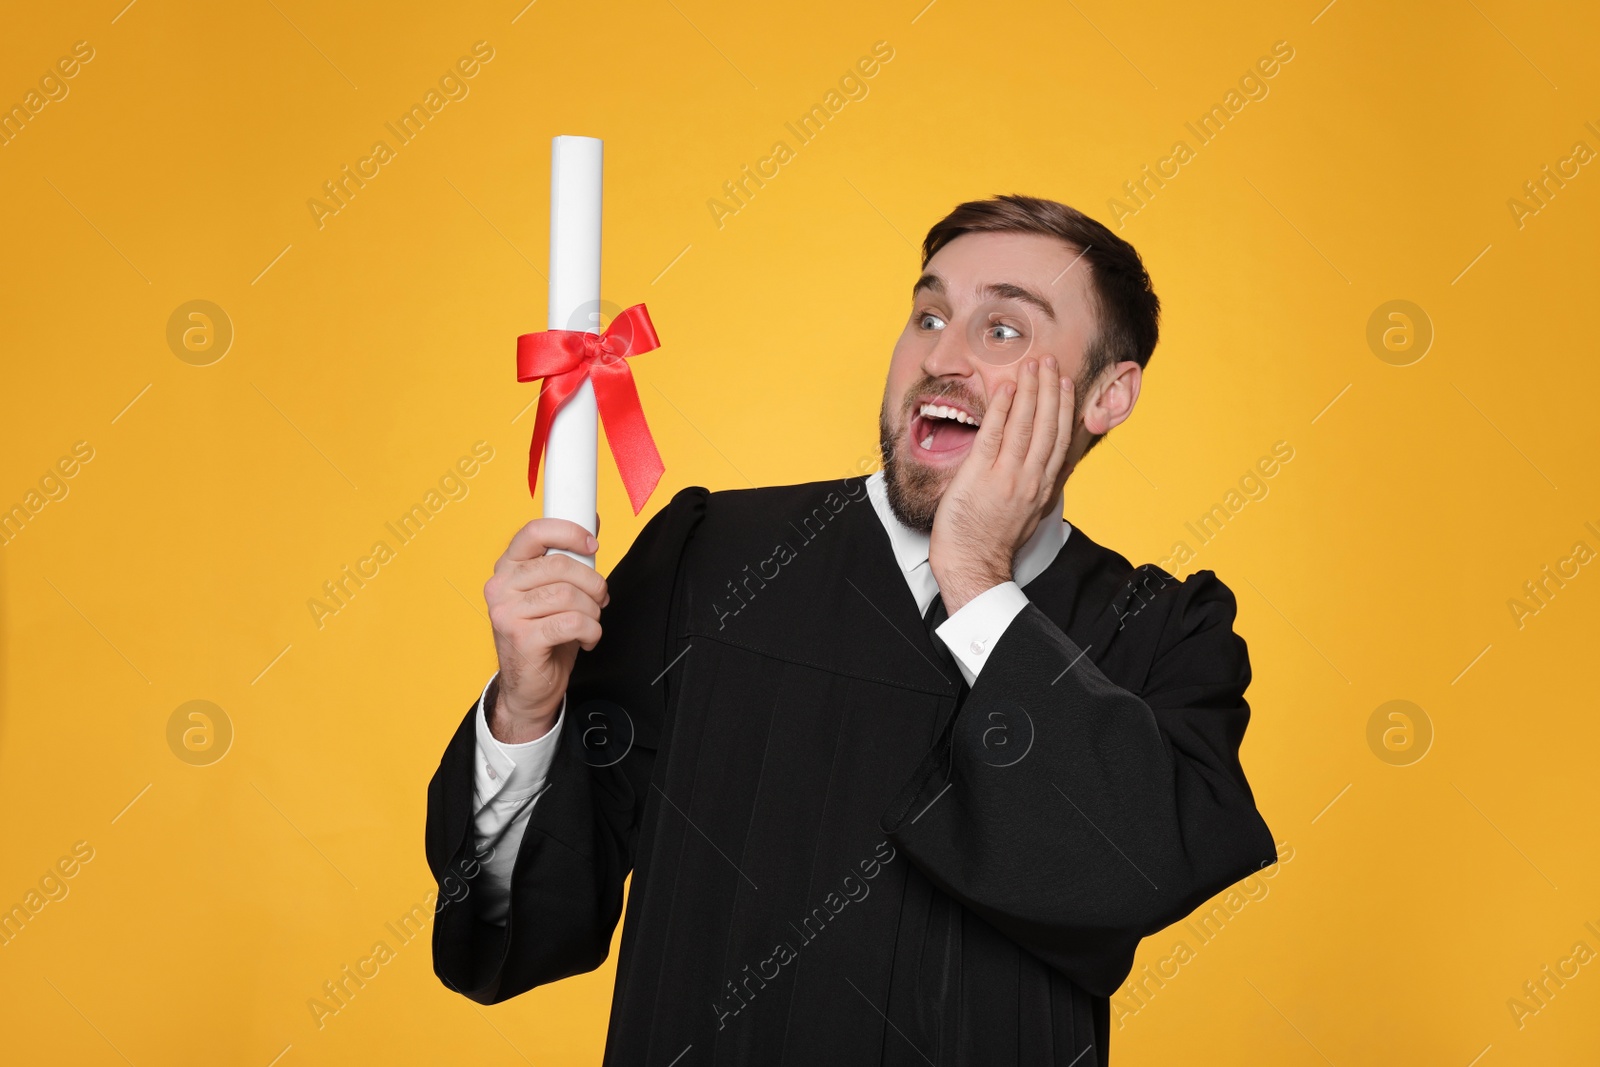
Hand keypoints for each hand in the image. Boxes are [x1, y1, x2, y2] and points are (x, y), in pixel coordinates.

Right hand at [483, 518, 609, 742]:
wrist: (529, 687)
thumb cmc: (544, 635)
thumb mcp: (553, 592)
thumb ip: (566, 560)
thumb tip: (592, 521)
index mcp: (507, 568)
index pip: (534, 532)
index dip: (569, 532)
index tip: (592, 545)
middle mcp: (500, 587)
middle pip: (560, 566)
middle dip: (593, 582)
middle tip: (600, 598)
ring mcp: (506, 614)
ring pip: (569, 595)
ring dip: (593, 610)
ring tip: (591, 622)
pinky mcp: (521, 639)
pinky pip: (573, 622)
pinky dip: (591, 631)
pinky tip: (587, 638)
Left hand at [928, 356, 1073, 612]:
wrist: (973, 564)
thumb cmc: (994, 541)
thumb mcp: (1029, 514)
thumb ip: (1039, 487)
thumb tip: (1053, 469)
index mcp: (1042, 486)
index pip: (1059, 439)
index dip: (1063, 407)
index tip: (1064, 384)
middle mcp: (1030, 478)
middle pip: (1047, 425)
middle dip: (1049, 389)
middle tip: (1050, 361)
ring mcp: (1006, 476)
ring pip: (1025, 425)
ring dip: (1030, 391)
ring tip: (1032, 365)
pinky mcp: (981, 475)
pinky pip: (994, 435)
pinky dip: (1002, 410)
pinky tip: (1006, 388)